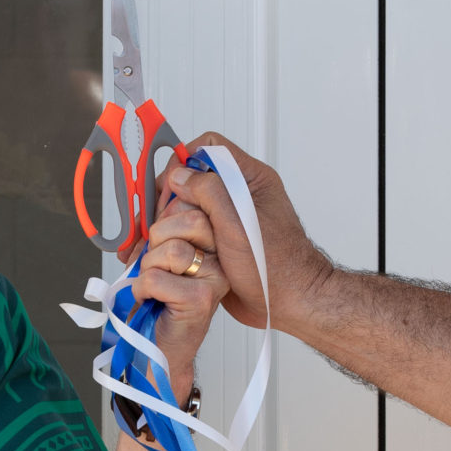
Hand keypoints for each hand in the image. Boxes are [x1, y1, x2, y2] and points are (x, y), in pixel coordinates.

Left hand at [132, 191, 231, 398]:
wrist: (156, 348)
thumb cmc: (157, 300)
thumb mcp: (157, 250)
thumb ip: (161, 220)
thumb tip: (164, 181)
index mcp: (216, 240)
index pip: (196, 201)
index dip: (164, 210)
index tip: (152, 231)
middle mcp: (223, 258)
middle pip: (188, 218)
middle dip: (156, 238)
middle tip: (152, 263)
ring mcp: (216, 279)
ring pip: (171, 249)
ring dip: (148, 268)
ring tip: (153, 285)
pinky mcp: (201, 300)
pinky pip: (157, 277)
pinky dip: (142, 289)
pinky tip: (151, 300)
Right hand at [156, 134, 332, 333]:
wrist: (288, 303)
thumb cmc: (276, 266)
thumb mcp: (239, 223)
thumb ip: (210, 192)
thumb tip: (180, 174)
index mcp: (250, 179)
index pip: (210, 148)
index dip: (184, 161)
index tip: (171, 185)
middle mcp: (237, 195)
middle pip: (192, 178)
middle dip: (173, 197)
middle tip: (163, 218)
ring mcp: (227, 218)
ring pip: (187, 206)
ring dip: (171, 220)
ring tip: (162, 239)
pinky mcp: (217, 240)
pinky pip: (189, 229)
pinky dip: (175, 237)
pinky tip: (168, 251)